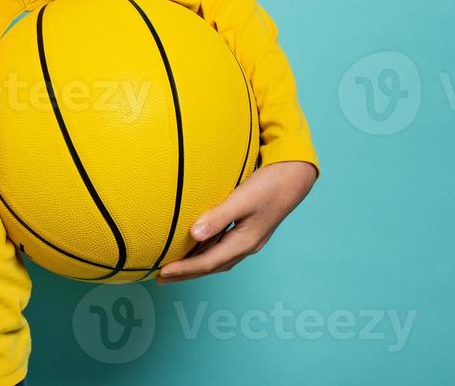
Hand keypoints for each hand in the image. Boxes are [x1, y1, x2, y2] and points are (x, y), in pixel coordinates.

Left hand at [155, 160, 316, 283]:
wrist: (294, 177)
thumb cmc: (269, 185)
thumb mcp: (242, 200)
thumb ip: (218, 217)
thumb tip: (194, 235)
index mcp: (244, 242)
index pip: (208, 262)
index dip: (183, 269)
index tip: (161, 273)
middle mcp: (246, 246)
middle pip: (211, 266)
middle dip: (186, 273)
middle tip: (160, 277)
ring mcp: (248, 239)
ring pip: (217, 259)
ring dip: (195, 265)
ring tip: (174, 267)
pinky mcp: (248, 230)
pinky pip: (221, 248)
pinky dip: (205, 252)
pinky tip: (195, 246)